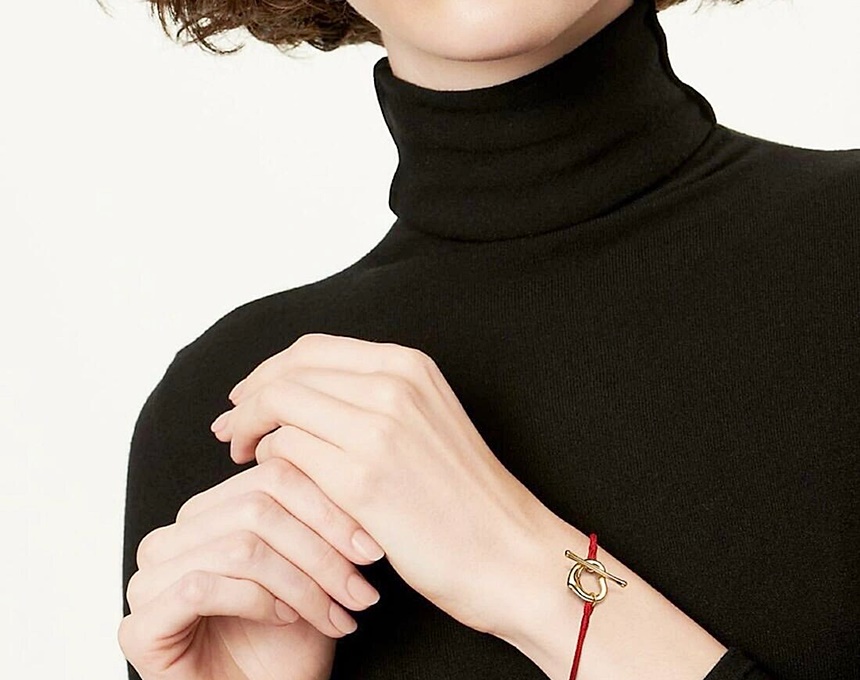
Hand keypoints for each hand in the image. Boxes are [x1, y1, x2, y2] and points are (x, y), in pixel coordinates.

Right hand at [118, 458, 384, 679]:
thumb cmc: (291, 640)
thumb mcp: (315, 567)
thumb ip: (317, 517)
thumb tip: (354, 477)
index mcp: (209, 512)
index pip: (272, 475)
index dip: (328, 508)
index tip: (370, 548)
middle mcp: (173, 536)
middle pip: (258, 507)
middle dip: (322, 551)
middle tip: (360, 588)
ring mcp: (149, 579)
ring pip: (239, 547)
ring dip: (302, 583)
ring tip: (336, 611)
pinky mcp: (140, 626)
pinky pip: (201, 587)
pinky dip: (256, 602)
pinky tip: (286, 620)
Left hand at [211, 333, 554, 635]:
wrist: (509, 553)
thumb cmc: (467, 497)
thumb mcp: (428, 422)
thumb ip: (375, 397)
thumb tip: (303, 394)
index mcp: (410, 366)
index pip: (312, 350)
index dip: (268, 371)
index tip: (248, 396)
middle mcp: (395, 385)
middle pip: (288, 373)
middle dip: (248, 397)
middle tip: (231, 427)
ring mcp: (379, 430)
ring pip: (280, 407)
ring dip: (251, 430)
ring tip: (245, 454)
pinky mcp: (364, 480)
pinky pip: (288, 453)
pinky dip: (270, 462)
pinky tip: (270, 480)